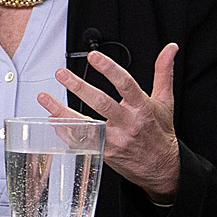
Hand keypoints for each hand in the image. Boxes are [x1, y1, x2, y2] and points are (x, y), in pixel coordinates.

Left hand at [43, 44, 180, 199]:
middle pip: (102, 103)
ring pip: (87, 124)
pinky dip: (66, 131)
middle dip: (79, 87)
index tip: (94, 57)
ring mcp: (116, 140)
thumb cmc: (160, 132)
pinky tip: (53, 120)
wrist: (162, 168)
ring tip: (46, 98)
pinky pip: (83, 141)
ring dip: (63, 111)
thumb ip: (163, 72)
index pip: (125, 84)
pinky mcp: (105, 153)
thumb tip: (170, 48)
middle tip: (62, 74)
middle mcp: (128, 123)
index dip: (109, 69)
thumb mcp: (165, 101)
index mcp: (143, 108)